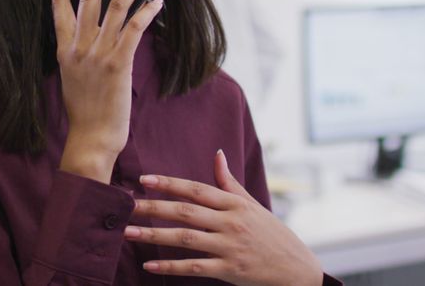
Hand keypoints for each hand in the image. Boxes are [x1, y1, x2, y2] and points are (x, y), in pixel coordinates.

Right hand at [53, 0, 163, 183]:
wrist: (91, 138)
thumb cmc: (86, 111)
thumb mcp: (73, 75)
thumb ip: (81, 50)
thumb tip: (95, 30)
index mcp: (64, 48)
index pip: (58, 3)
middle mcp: (79, 46)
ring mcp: (97, 54)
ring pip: (116, 6)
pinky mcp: (118, 64)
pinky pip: (133, 29)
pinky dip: (146, 12)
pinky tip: (157, 3)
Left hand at [124, 150, 323, 285]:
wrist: (298, 270)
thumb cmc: (272, 234)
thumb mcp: (252, 204)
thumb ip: (230, 182)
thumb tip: (217, 154)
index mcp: (235, 203)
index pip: (196, 189)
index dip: (169, 183)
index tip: (144, 180)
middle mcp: (231, 222)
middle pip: (185, 211)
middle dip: (153, 207)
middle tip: (126, 205)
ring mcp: (230, 247)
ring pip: (186, 239)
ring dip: (154, 235)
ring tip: (128, 233)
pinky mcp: (230, 270)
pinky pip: (195, 267)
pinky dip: (171, 266)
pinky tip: (150, 266)